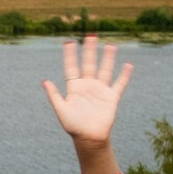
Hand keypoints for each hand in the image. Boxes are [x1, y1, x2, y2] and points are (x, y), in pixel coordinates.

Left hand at [40, 34, 131, 149]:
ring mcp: (100, 90)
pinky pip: (119, 84)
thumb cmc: (73, 126)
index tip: (68, 42)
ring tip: (109, 45)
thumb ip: (54, 95)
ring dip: (108, 58)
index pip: (71, 67)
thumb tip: (45, 81)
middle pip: (89, 64)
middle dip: (90, 50)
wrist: (89, 138)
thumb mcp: (61, 110)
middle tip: (91, 35)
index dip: (70, 55)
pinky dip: (124, 75)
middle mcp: (87, 86)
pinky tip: (128, 65)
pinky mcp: (112, 97)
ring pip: (105, 70)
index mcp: (74, 87)